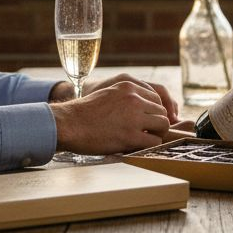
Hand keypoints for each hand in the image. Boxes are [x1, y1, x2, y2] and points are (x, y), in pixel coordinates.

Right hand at [51, 80, 171, 154]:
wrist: (69, 124)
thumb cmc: (85, 112)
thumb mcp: (108, 93)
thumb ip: (126, 96)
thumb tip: (142, 107)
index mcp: (128, 86)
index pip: (156, 96)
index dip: (154, 110)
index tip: (148, 119)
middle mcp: (134, 99)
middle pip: (162, 111)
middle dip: (157, 122)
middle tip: (148, 131)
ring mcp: (134, 117)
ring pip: (163, 125)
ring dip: (156, 133)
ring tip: (144, 138)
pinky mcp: (130, 136)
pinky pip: (154, 141)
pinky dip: (149, 145)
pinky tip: (138, 145)